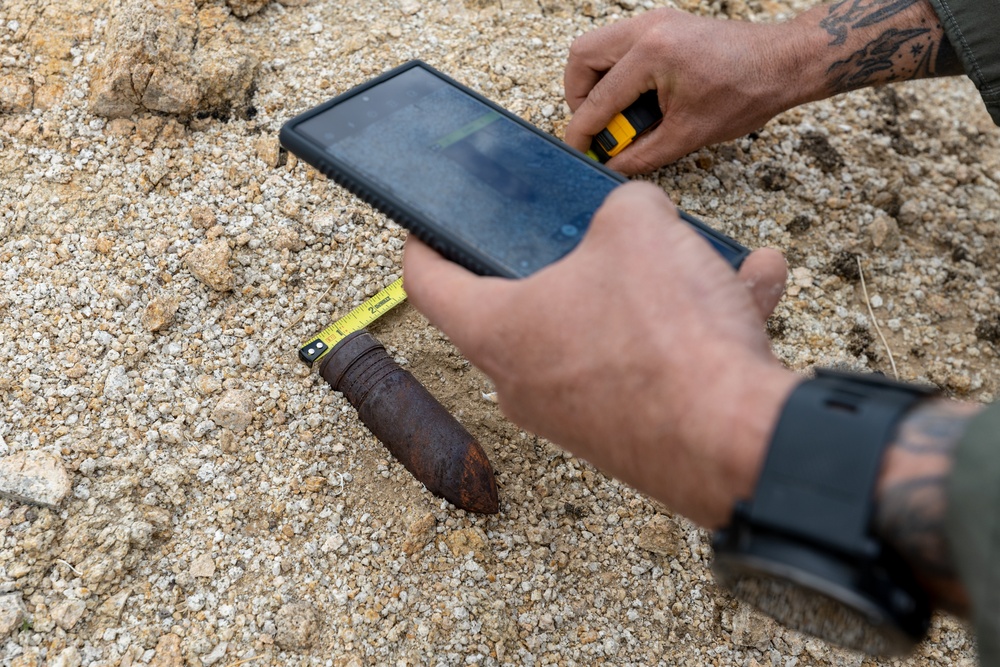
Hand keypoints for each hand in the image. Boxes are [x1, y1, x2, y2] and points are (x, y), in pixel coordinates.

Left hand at [403, 182, 799, 526]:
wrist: (736, 442)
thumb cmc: (665, 342)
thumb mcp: (638, 228)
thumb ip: (624, 207)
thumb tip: (637, 217)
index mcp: (498, 329)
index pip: (429, 283)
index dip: (424, 244)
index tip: (427, 228)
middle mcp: (525, 382)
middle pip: (525, 307)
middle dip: (567, 262)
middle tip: (591, 233)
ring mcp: (576, 415)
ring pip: (606, 331)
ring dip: (655, 288)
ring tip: (703, 256)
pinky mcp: (629, 433)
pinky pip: (654, 364)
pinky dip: (695, 327)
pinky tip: (749, 287)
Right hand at [563, 8, 826, 173]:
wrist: (783, 63)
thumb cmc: (746, 93)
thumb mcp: (688, 135)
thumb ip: (641, 154)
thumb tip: (611, 166)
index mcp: (652, 53)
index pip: (598, 98)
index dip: (582, 130)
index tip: (578, 149)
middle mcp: (647, 29)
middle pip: (582, 57)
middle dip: (579, 97)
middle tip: (596, 127)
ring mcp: (655, 22)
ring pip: (597, 47)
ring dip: (595, 83)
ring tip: (614, 115)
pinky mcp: (663, 25)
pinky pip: (620, 45)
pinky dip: (616, 72)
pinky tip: (634, 99)